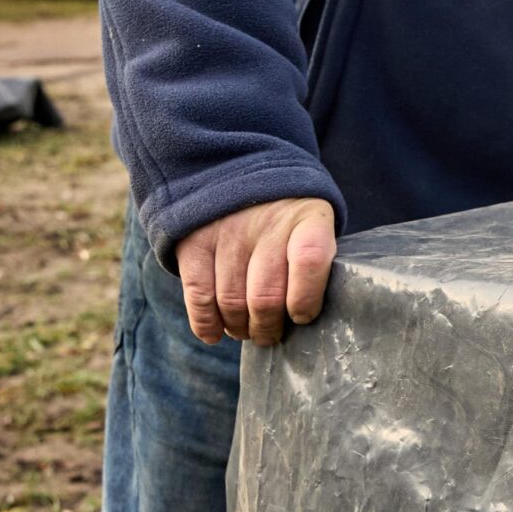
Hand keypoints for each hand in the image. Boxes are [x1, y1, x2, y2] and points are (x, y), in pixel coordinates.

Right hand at [174, 198, 336, 346]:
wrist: (242, 176)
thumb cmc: (290, 221)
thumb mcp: (316, 226)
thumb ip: (315, 265)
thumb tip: (303, 319)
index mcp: (308, 219)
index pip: (310, 261)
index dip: (305, 299)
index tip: (301, 317)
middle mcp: (267, 224)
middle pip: (265, 295)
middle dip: (268, 327)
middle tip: (270, 335)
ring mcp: (228, 232)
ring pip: (231, 301)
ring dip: (239, 328)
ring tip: (246, 332)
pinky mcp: (195, 243)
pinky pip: (199, 295)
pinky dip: (206, 323)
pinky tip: (215, 334)